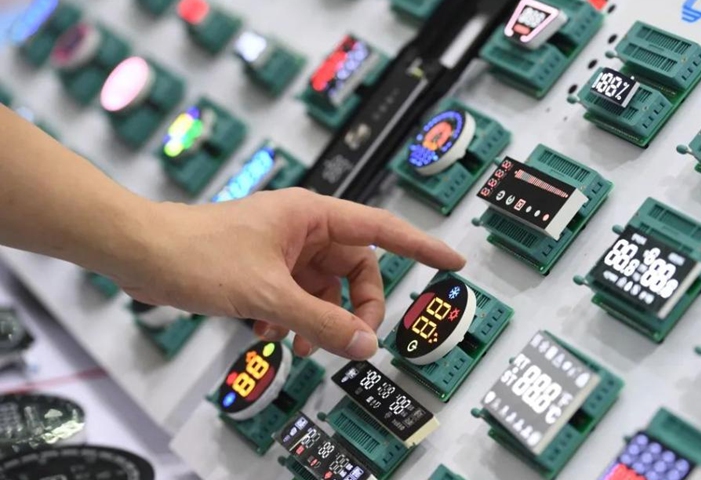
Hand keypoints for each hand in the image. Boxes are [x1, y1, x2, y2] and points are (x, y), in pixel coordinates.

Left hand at [113, 188, 464, 359]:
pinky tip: (267, 334)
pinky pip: (298, 297)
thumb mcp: (267, 293)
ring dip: (318, 320)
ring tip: (298, 345)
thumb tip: (365, 344)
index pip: (381, 228)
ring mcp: (284, 249)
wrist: (140, 254)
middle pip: (355, 270)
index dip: (422, 245)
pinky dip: (292, 320)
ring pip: (325, 289)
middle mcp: (303, 229)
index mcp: (312, 216)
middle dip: (355, 308)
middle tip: (351, 341)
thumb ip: (320, 322)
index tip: (453, 260)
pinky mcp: (265, 268)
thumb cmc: (196, 252)